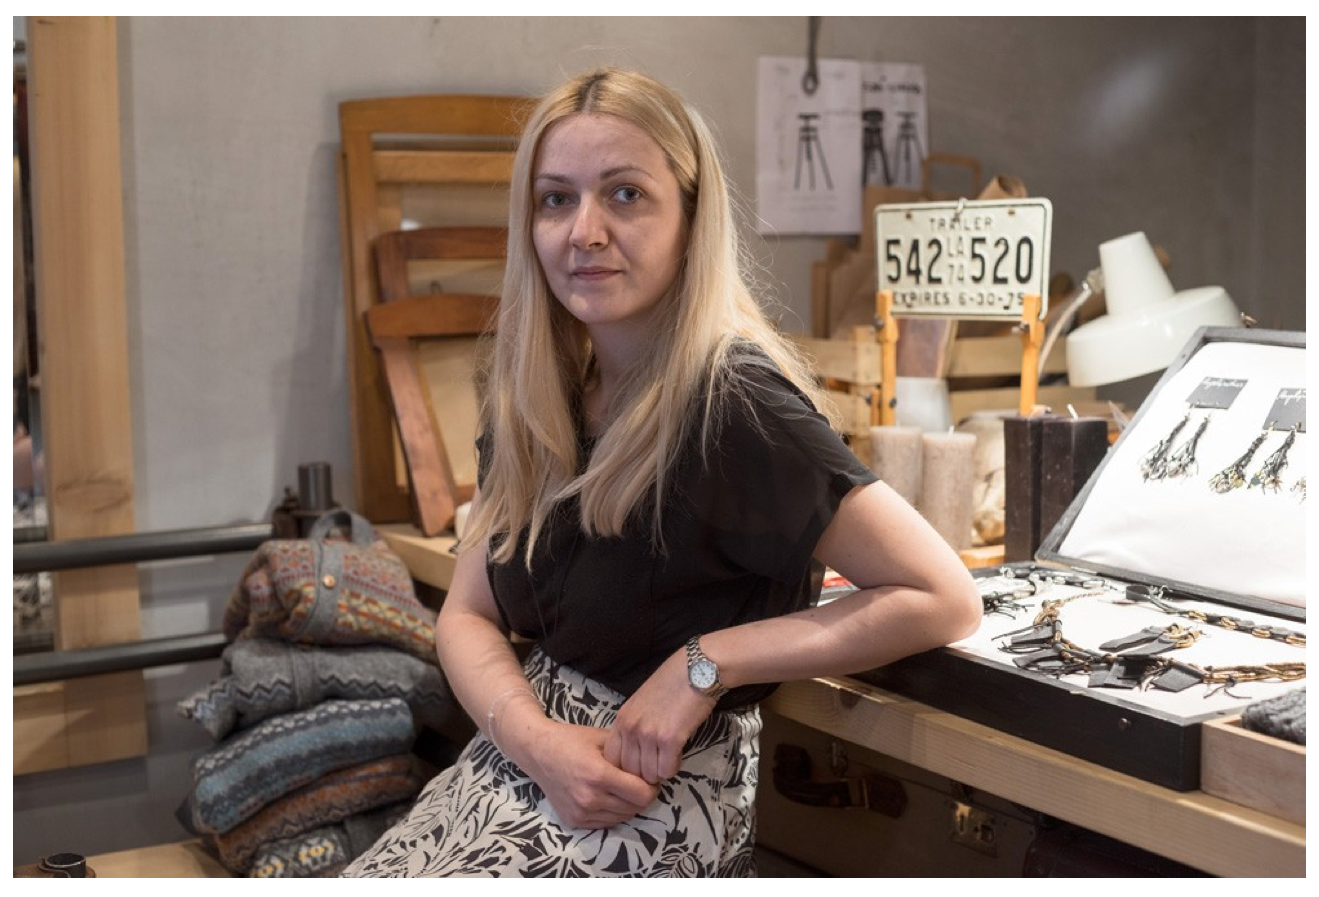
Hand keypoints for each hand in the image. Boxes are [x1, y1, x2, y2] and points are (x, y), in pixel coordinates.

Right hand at [514, 719, 658, 829]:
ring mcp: (581, 813)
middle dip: (641, 797)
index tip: (649, 778)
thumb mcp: (602, 738)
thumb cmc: (571, 740)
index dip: (651, 787)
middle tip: (638, 783)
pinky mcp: (574, 821)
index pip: (641, 794)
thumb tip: (650, 765)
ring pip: (622, 818)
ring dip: (628, 806)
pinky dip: (613, 813)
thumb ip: (627, 752)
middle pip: (634, 808)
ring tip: (623, 790)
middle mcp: (590, 798)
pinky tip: (608, 797)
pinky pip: (606, 823)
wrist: (537, 752)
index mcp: (599, 775)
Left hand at [603, 648, 714, 785]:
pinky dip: (674, 766)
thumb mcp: (641, 703)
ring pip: (648, 774)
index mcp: (622, 719)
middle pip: (629, 771)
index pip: (612, 758)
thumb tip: (635, 753)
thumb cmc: (672, 682)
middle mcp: (631, 728)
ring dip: (660, 771)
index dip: (626, 767)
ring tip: (669, 756)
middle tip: (657, 765)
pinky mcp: (670, 739)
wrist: (698, 669)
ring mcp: (649, 734)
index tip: (640, 765)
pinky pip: (667, 770)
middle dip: (644, 773)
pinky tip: (679, 752)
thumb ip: (634, 725)